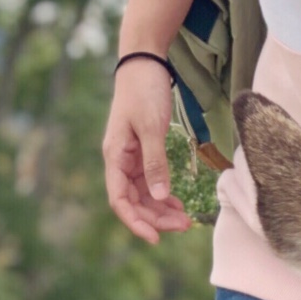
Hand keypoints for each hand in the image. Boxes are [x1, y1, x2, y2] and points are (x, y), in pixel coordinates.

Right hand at [102, 58, 189, 243]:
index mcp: (115, 156)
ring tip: (185, 220)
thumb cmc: (143, 90)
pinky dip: (163, 193)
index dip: (135, 222)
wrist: (143, 61)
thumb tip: (160, 197)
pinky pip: (150, 180)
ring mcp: (131, 156)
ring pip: (143, 193)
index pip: (119, 200)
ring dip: (161, 209)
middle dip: (156, 217)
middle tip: (184, 226)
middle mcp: (119, 160)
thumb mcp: (151, 127)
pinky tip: (178, 203)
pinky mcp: (142, 150)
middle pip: (133, 201)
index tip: (156, 238)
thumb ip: (155, 162)